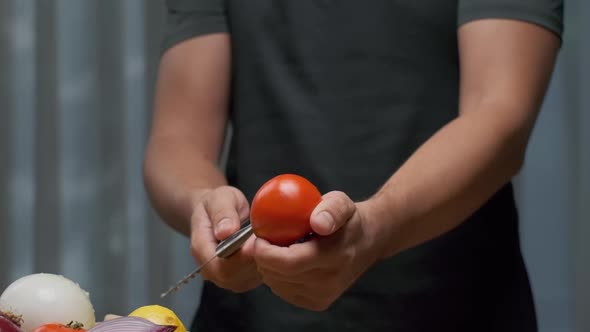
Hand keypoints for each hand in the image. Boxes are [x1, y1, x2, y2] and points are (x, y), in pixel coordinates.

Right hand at [190, 186, 261, 291]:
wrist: (214, 212)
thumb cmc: (217, 203)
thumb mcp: (220, 198)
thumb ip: (223, 213)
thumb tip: (226, 232)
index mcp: (201, 249)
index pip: (221, 267)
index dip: (242, 257)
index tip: (256, 239)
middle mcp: (210, 268)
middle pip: (235, 277)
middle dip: (254, 258)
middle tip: (263, 236)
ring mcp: (224, 277)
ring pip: (248, 279)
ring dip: (261, 261)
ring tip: (263, 239)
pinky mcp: (239, 279)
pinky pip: (255, 278)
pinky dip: (265, 264)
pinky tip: (265, 247)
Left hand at [253, 191, 387, 310]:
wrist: (368, 242)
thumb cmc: (349, 220)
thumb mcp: (342, 203)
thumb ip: (331, 209)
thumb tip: (318, 222)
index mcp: (334, 256)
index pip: (288, 262)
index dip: (265, 252)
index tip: (260, 237)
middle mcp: (329, 281)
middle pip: (278, 275)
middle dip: (263, 258)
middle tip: (266, 240)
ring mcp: (324, 295)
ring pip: (277, 285)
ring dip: (270, 267)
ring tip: (279, 249)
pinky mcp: (318, 302)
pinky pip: (284, 292)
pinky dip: (278, 277)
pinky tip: (288, 262)